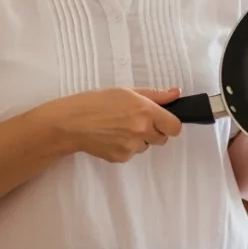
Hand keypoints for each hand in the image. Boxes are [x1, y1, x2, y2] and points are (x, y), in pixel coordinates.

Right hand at [41, 87, 184, 162]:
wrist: (71, 122)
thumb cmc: (96, 102)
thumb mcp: (126, 91)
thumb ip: (154, 95)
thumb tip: (176, 93)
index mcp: (146, 110)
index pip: (175, 127)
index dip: (169, 124)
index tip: (162, 120)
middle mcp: (142, 130)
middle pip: (163, 139)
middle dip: (154, 132)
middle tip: (135, 121)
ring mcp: (132, 146)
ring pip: (145, 146)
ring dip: (138, 139)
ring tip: (118, 127)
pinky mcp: (122, 157)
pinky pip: (131, 153)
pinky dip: (125, 147)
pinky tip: (111, 136)